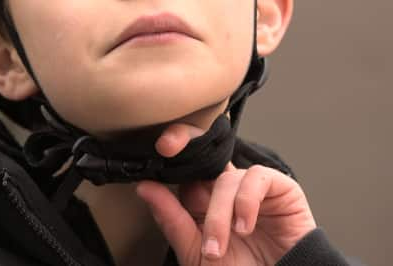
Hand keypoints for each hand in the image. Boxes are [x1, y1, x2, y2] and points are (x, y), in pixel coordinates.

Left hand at [136, 123, 316, 265]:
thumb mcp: (196, 252)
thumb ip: (172, 220)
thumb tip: (144, 187)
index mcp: (205, 203)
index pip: (185, 168)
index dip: (172, 151)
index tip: (158, 145)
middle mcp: (227, 191)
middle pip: (203, 155)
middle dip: (184, 141)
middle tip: (167, 146)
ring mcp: (253, 188)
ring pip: (226, 179)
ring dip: (218, 214)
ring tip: (217, 248)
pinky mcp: (281, 189)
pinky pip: (257, 178)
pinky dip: (246, 202)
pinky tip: (245, 227)